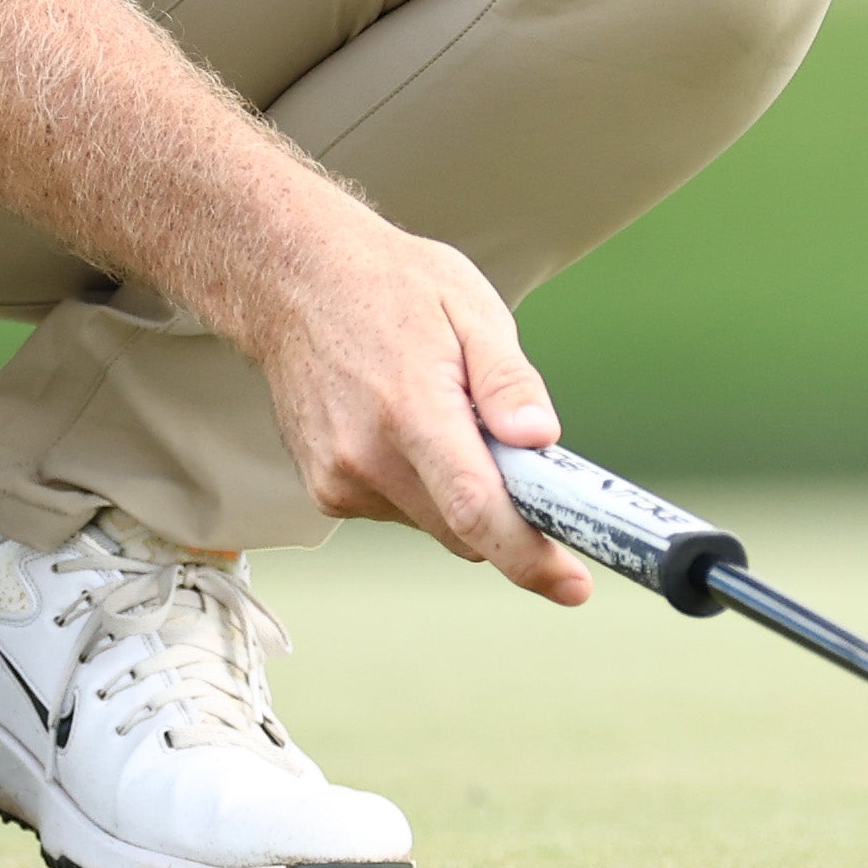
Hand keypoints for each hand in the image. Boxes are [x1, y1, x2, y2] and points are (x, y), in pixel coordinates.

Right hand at [236, 200, 593, 605]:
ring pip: (434, 522)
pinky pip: (401, 510)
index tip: (572, 585)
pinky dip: (424, 486)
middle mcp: (366, 457)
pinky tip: (410, 427)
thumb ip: (509, 380)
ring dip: (461, 493)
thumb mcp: (470, 308)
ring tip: (448, 415)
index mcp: (411, 409)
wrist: (295, 282)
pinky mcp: (326, 491)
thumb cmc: (390, 286)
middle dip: (508, 513)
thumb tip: (542, 439)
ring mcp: (339, 479)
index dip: (529, 556)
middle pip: (464, 529)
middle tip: (527, 462)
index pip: (476, 507)